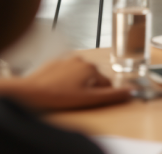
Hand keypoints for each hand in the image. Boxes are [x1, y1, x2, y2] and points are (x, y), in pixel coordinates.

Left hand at [0, 56, 131, 110]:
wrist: (30, 92)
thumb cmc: (57, 96)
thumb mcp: (88, 99)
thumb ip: (111, 95)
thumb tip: (131, 90)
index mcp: (92, 68)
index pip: (106, 83)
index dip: (101, 94)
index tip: (91, 101)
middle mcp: (82, 59)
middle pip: (93, 77)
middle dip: (89, 88)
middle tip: (77, 99)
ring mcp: (68, 59)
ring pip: (80, 74)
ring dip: (77, 83)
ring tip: (66, 94)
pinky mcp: (55, 62)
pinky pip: (66, 71)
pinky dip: (65, 79)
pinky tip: (57, 89)